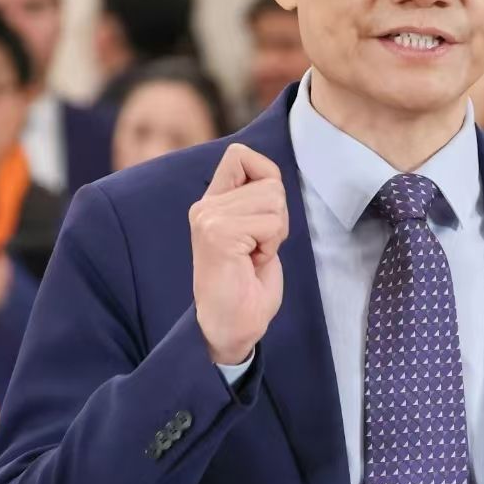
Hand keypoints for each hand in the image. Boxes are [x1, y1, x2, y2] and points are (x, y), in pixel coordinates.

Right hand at [191, 144, 288, 364]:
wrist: (230, 328)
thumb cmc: (247, 287)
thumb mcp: (256, 233)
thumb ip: (256, 201)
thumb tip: (272, 176)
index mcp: (211, 203)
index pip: (240, 155)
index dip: (267, 175)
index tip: (266, 213)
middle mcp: (205, 207)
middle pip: (270, 182)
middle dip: (278, 217)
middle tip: (258, 248)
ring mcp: (209, 219)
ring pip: (273, 200)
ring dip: (275, 232)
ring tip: (254, 256)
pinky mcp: (218, 234)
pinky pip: (270, 223)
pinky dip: (271, 245)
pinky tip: (252, 263)